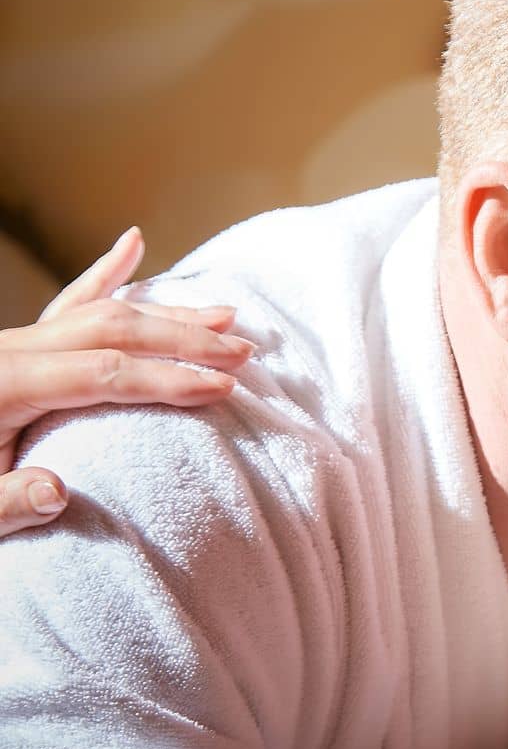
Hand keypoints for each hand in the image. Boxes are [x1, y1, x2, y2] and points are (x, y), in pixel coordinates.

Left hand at [0, 227, 250, 536]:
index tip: (223, 388)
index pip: (103, 373)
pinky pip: (65, 303)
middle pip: (111, 328)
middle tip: (243, 352)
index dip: (167, 379)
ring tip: (226, 314)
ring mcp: (12, 346)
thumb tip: (56, 492)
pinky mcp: (15, 349)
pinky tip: (132, 245)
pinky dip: (103, 274)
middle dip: (183, 338)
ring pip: (99, 310)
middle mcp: (8, 353)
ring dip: (166, 311)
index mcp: (1, 388)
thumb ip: (4, 503)